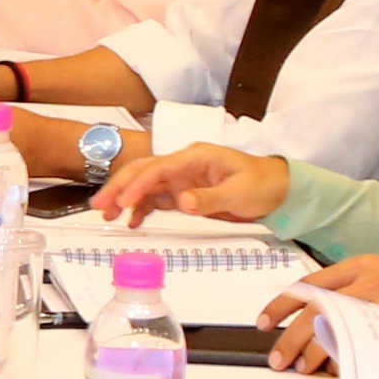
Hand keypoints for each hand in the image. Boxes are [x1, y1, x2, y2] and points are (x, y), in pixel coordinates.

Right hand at [88, 142, 288, 226]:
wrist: (278, 189)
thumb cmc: (263, 184)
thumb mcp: (239, 192)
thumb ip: (209, 197)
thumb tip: (182, 202)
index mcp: (196, 156)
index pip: (158, 168)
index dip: (138, 185)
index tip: (124, 202)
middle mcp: (183, 164)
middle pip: (143, 172)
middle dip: (119, 187)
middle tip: (99, 205)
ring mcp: (182, 178)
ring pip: (144, 185)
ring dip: (125, 198)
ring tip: (107, 215)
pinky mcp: (183, 192)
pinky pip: (156, 199)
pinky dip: (142, 209)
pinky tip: (132, 221)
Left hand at [252, 254, 378, 372]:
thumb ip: (354, 291)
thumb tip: (319, 318)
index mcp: (360, 266)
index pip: (309, 284)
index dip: (281, 304)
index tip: (264, 321)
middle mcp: (365, 281)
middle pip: (313, 310)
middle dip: (290, 337)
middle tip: (278, 357)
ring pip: (331, 328)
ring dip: (312, 352)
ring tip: (303, 367)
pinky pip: (358, 345)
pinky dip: (343, 358)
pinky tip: (335, 369)